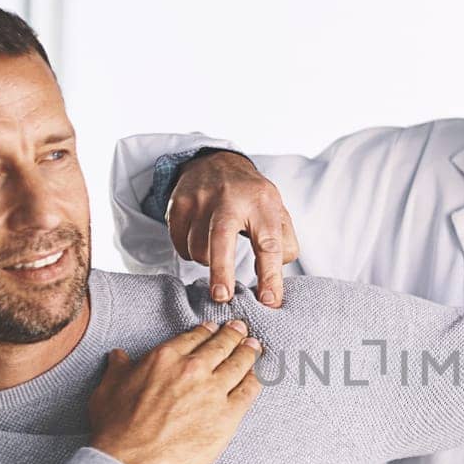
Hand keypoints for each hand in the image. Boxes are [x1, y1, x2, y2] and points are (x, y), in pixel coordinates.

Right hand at [88, 320, 264, 463]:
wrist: (129, 463)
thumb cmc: (115, 430)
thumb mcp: (107, 389)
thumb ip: (118, 369)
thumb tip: (119, 356)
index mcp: (165, 358)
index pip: (194, 337)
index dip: (207, 331)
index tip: (213, 329)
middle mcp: (192, 369)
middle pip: (221, 345)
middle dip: (233, 335)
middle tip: (240, 329)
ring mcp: (213, 392)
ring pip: (239, 364)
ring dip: (248, 352)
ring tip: (254, 347)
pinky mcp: (227, 416)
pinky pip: (249, 391)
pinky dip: (255, 380)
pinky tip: (258, 376)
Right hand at [166, 151, 299, 307]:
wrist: (216, 162)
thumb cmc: (252, 199)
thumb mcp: (278, 214)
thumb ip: (284, 246)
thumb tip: (272, 285)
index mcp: (263, 203)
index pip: (269, 244)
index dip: (270, 276)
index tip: (269, 301)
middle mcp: (230, 198)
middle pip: (222, 239)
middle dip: (221, 271)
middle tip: (222, 297)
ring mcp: (200, 199)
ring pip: (199, 247)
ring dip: (208, 261)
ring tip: (217, 251)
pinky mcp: (178, 203)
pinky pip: (180, 243)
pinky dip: (189, 251)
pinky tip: (200, 240)